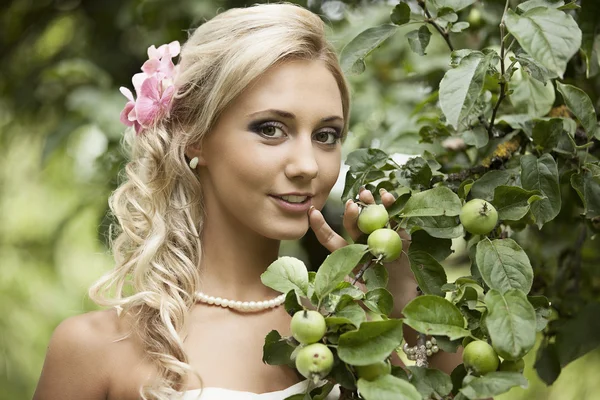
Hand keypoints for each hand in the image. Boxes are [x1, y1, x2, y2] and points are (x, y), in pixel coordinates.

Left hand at [308, 187, 416, 316]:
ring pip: (372, 216)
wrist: (407, 303)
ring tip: (366, 193)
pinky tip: (386, 196)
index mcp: (349, 256)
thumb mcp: (358, 299)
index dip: (320, 226)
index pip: (330, 239)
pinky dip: (390, 205)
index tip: (311, 212)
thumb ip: (343, 292)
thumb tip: (323, 291)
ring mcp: (380, 238)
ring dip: (368, 203)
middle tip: (351, 204)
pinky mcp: (399, 236)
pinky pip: (393, 218)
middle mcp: (362, 244)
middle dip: (351, 212)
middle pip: (353, 224)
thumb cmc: (380, 304)